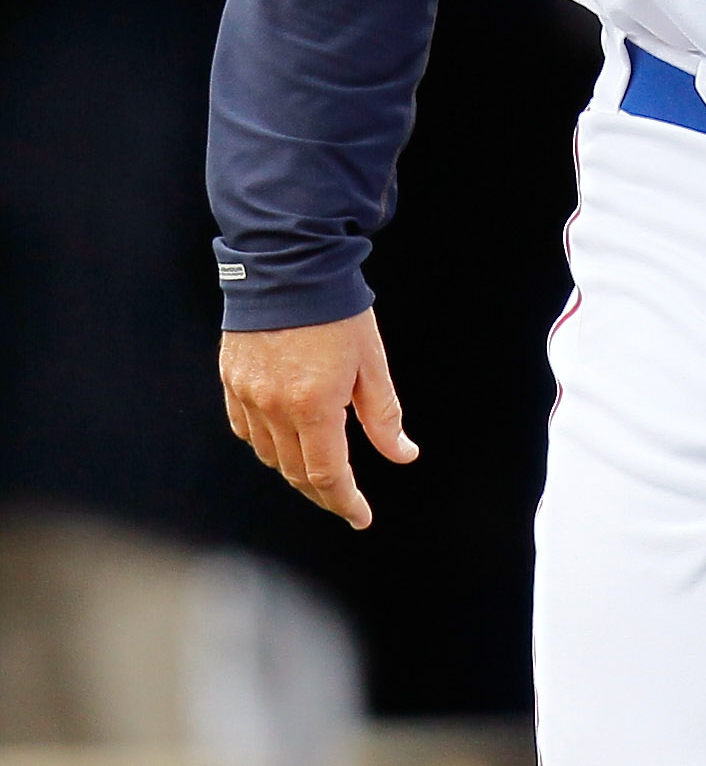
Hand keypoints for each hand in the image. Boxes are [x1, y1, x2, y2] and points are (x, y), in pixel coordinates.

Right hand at [220, 307, 416, 528]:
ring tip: (320, 471)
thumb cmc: (337, 307)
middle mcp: (274, 407)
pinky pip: (246, 429)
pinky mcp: (231, 380)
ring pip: (269, 456)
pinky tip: (284, 439)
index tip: (361, 516)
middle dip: (324, 493)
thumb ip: (384, 414)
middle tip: (346, 500)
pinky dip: (267, 444)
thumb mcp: (371, 360)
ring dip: (295, 471)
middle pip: (296, 473)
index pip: (327, 475)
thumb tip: (402, 453)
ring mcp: (248, 395)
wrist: (290, 261)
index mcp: (313, 405)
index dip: (346, 502)